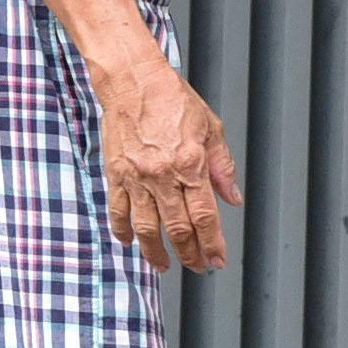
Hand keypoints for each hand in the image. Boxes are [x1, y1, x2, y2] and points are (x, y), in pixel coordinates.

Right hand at [96, 60, 243, 273]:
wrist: (133, 81)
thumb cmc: (173, 99)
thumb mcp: (210, 128)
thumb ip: (223, 167)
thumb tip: (232, 198)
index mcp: (191, 164)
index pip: (205, 217)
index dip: (212, 244)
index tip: (217, 260)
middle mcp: (163, 175)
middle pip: (178, 229)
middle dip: (190, 255)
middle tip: (198, 267)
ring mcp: (137, 177)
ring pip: (146, 228)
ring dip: (155, 253)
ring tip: (163, 265)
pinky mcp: (116, 174)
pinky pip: (118, 211)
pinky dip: (123, 231)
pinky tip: (130, 242)